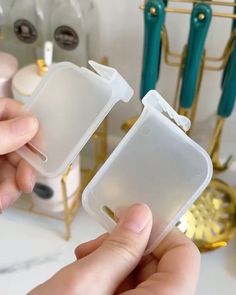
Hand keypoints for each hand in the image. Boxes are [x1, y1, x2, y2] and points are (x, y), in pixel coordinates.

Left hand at [0, 98, 38, 211]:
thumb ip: (0, 134)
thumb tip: (31, 124)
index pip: (10, 110)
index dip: (29, 126)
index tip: (40, 148)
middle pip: (16, 143)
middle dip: (23, 167)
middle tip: (25, 183)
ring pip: (11, 166)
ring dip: (12, 186)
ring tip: (4, 201)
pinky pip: (3, 181)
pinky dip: (5, 193)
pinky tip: (1, 203)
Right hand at [30, 203, 199, 294]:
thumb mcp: (86, 282)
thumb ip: (119, 247)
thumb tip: (142, 214)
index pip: (184, 256)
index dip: (159, 231)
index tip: (131, 219)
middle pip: (161, 263)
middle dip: (128, 246)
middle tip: (95, 245)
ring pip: (143, 273)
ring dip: (114, 259)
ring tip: (84, 261)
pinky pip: (128, 287)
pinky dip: (108, 274)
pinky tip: (85, 274)